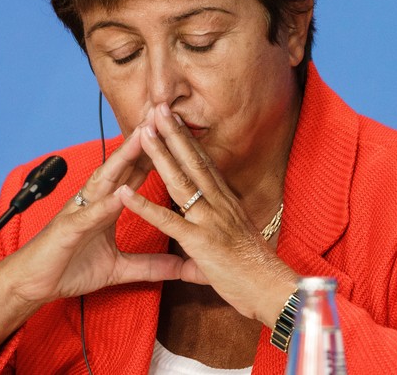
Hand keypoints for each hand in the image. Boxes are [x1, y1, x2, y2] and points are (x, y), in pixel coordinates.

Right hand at [0, 120, 182, 307]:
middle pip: (122, 166)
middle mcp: (94, 201)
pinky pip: (89, 215)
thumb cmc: (70, 269)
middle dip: (143, 141)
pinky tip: (120, 194)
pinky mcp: (68, 229)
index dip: (155, 154)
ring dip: (124, 158)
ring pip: (105, 179)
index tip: (177, 135)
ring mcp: (80, 212)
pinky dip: (104, 204)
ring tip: (144, 137)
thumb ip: (150, 265)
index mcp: (107, 206)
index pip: (134, 173)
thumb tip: (181, 266)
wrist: (31, 284)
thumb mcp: (119, 268)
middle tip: (163, 116)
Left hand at [116, 103, 297, 327]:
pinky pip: (166, 220)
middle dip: (173, 133)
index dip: (188, 139)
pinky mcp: (199, 241)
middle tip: (157, 107)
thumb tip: (204, 236)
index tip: (175, 117)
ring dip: (159, 155)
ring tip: (142, 133)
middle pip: (192, 161)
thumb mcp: (237, 240)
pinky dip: (143, 206)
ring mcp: (208, 220)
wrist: (272, 288)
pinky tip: (124, 193)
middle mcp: (218, 204)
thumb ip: (217, 231)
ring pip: (179, 181)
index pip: (204, 163)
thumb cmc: (256, 269)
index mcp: (226, 202)